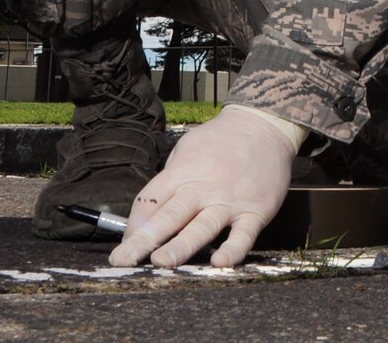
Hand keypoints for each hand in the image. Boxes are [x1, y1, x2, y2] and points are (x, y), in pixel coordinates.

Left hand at [109, 104, 296, 267]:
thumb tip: (147, 214)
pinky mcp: (255, 211)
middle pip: (169, 216)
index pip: (149, 201)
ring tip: (161, 262)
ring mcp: (229, 200)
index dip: (133, 226)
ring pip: (201, 228)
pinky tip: (219, 263)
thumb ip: (170, 179)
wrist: (264, 125)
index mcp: (182, 172)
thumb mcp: (186, 149)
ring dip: (180, 246)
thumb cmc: (220, 140)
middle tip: (124, 260)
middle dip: (144, 240)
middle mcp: (203, 187)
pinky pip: (243, 235)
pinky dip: (232, 250)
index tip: (124, 247)